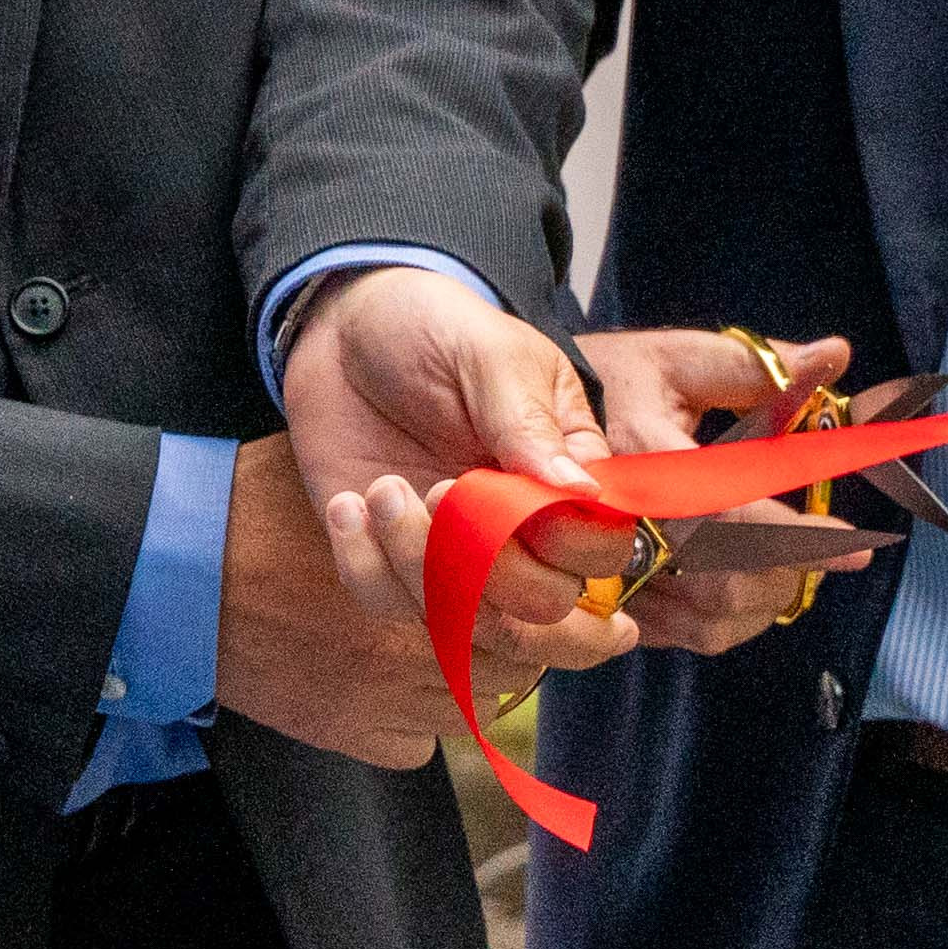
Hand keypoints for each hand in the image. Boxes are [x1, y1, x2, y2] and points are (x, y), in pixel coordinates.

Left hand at [270, 267, 649, 764]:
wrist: (345, 325)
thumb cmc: (434, 328)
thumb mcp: (489, 354)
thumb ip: (529, 423)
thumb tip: (582, 491)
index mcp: (572, 477)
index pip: (603, 551)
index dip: (567, 544)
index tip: (503, 487)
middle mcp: (525, 531)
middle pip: (548, 613)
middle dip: (494, 574)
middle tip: (439, 493)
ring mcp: (458, 554)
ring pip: (468, 623)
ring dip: (418, 566)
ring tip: (380, 491)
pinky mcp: (391, 560)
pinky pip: (389, 606)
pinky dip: (364, 566)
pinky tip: (347, 505)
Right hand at [562, 324, 895, 652]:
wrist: (531, 418)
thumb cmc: (613, 384)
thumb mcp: (678, 358)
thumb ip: (757, 366)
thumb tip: (834, 354)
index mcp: (640, 453)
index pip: (730, 510)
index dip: (799, 537)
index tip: (857, 546)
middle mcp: (619, 521)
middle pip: (722, 579)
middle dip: (790, 568)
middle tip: (830, 547)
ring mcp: (609, 566)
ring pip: (707, 617)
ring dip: (767, 596)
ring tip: (792, 560)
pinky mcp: (612, 595)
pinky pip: (684, 633)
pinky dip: (733, 619)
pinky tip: (750, 582)